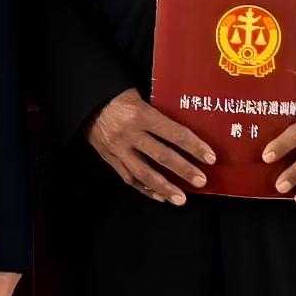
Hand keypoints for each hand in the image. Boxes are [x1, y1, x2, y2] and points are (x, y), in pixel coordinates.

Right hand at [87, 90, 212, 203]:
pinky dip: (145, 189)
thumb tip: (184, 131)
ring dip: (164, 187)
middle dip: (183, 170)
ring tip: (181, 199)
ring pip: (143, 173)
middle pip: (161, 156)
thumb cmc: (116, 96)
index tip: (210, 157)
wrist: (86, 102)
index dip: (193, 146)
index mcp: (140, 114)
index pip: (173, 133)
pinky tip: (159, 196)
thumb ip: (157, 114)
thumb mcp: (139, 97)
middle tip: (200, 181)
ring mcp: (118, 149)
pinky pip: (129, 178)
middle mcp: (129, 134)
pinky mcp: (109, 158)